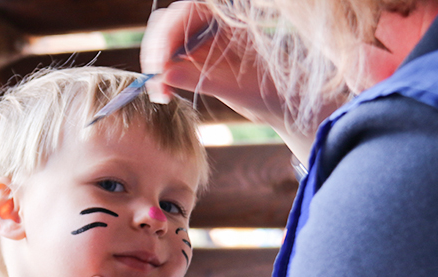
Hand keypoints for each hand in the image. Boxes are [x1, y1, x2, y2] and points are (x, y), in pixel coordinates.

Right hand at [141, 1, 331, 163]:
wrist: (283, 102)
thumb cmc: (270, 91)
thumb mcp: (236, 89)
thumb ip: (201, 80)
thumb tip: (165, 75)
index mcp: (225, 18)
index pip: (184, 13)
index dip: (166, 36)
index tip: (160, 66)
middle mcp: (210, 24)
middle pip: (168, 24)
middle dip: (156, 51)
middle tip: (154, 83)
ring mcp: (200, 40)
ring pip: (164, 40)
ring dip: (155, 64)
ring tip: (160, 93)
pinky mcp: (194, 58)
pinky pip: (169, 59)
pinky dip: (161, 75)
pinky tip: (165, 93)